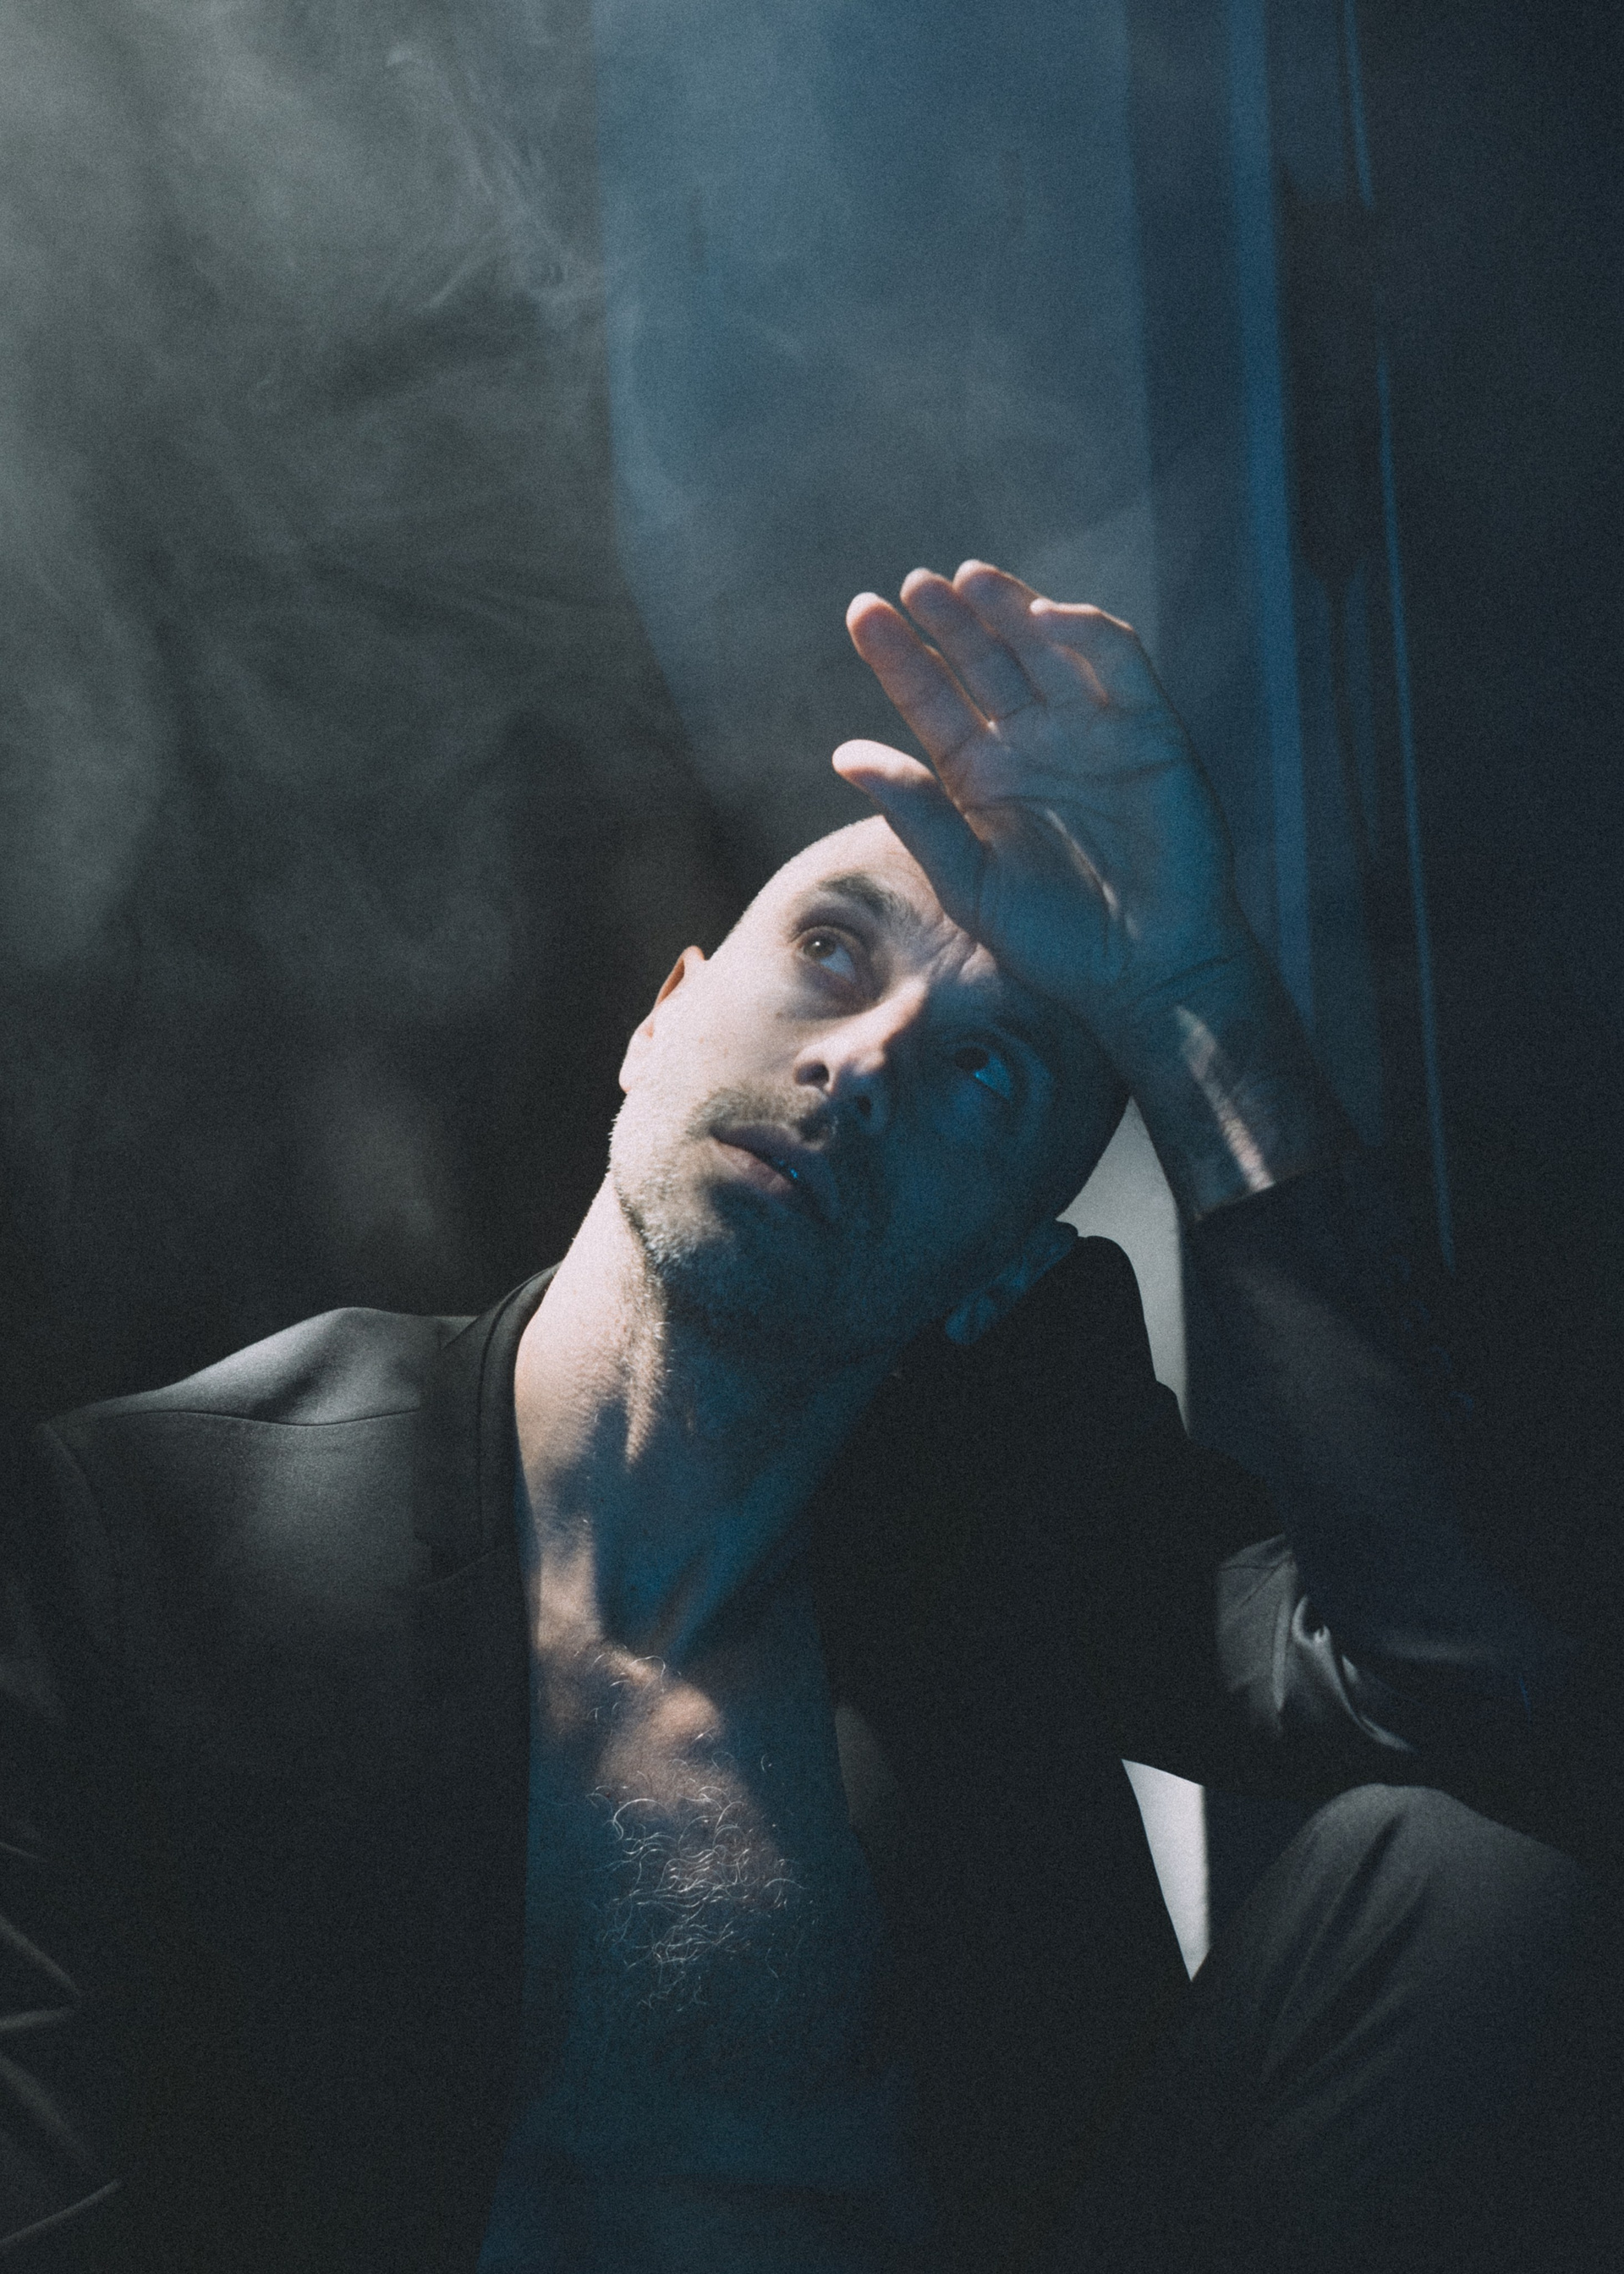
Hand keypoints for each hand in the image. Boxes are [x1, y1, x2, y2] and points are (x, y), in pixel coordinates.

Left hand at [835, 560, 1250, 1041]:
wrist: (1145, 969)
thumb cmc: (1051, 939)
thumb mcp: (968, 881)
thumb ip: (914, 815)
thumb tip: (844, 754)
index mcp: (978, 776)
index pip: (930, 699)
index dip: (898, 656)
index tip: (862, 611)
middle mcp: (1030, 743)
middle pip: (982, 662)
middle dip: (949, 621)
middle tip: (916, 585)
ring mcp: (1089, 731)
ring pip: (1044, 647)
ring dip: (1008, 608)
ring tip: (967, 580)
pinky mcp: (1149, 729)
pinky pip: (1117, 662)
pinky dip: (1085, 631)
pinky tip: (1043, 617)